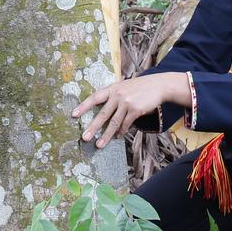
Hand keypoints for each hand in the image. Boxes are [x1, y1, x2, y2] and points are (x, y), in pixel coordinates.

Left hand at [71, 73, 187, 148]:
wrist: (158, 85)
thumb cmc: (139, 87)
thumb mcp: (123, 87)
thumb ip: (113, 96)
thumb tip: (104, 112)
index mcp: (112, 89)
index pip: (94, 98)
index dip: (83, 106)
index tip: (73, 115)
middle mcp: (117, 95)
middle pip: (102, 114)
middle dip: (92, 127)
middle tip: (84, 137)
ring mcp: (126, 103)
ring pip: (114, 122)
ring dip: (106, 135)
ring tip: (99, 145)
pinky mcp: (136, 110)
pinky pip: (126, 124)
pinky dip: (121, 132)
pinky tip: (118, 137)